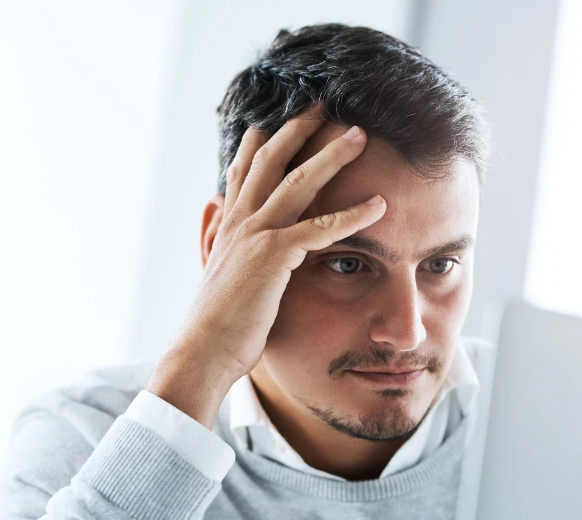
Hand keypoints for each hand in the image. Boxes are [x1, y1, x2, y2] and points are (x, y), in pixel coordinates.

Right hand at [146, 102, 386, 427]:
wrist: (201, 352)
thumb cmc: (215, 325)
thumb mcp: (216, 274)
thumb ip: (219, 242)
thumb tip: (214, 215)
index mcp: (227, 226)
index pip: (244, 172)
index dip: (259, 143)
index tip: (273, 119)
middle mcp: (238, 221)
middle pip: (272, 161)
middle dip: (299, 129)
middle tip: (324, 104)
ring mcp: (254, 235)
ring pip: (298, 183)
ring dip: (332, 156)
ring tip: (361, 135)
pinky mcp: (272, 257)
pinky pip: (319, 229)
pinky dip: (352, 215)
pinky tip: (379, 205)